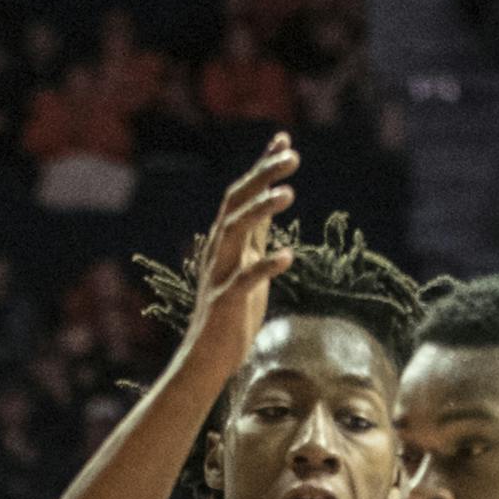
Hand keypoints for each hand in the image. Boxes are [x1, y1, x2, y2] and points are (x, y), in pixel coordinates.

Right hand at [183, 135, 298, 373]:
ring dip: (260, 210)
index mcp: (226, 242)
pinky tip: (288, 256)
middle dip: (262, 176)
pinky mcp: (226, 303)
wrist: (206, 359)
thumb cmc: (232, 313)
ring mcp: (220, 275)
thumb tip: (272, 200)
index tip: (282, 139)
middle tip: (292, 157)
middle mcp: (219, 251)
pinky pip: (245, 280)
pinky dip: (265, 267)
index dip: (261, 166)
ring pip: (235, 232)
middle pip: (236, 202)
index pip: (242, 194)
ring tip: (288, 193)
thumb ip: (257, 234)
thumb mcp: (247, 263)